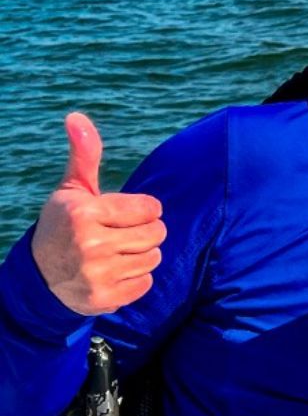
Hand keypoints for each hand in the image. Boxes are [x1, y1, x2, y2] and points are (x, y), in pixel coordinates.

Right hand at [31, 113, 165, 314]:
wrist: (41, 275)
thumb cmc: (65, 223)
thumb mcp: (73, 188)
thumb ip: (85, 154)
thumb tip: (77, 117)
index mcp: (84, 213)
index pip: (151, 208)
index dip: (143, 210)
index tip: (123, 213)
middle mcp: (90, 244)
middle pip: (157, 234)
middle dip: (146, 231)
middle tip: (122, 233)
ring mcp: (98, 274)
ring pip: (154, 258)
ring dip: (142, 254)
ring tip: (117, 251)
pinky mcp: (105, 298)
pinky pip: (146, 282)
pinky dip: (136, 277)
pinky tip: (115, 271)